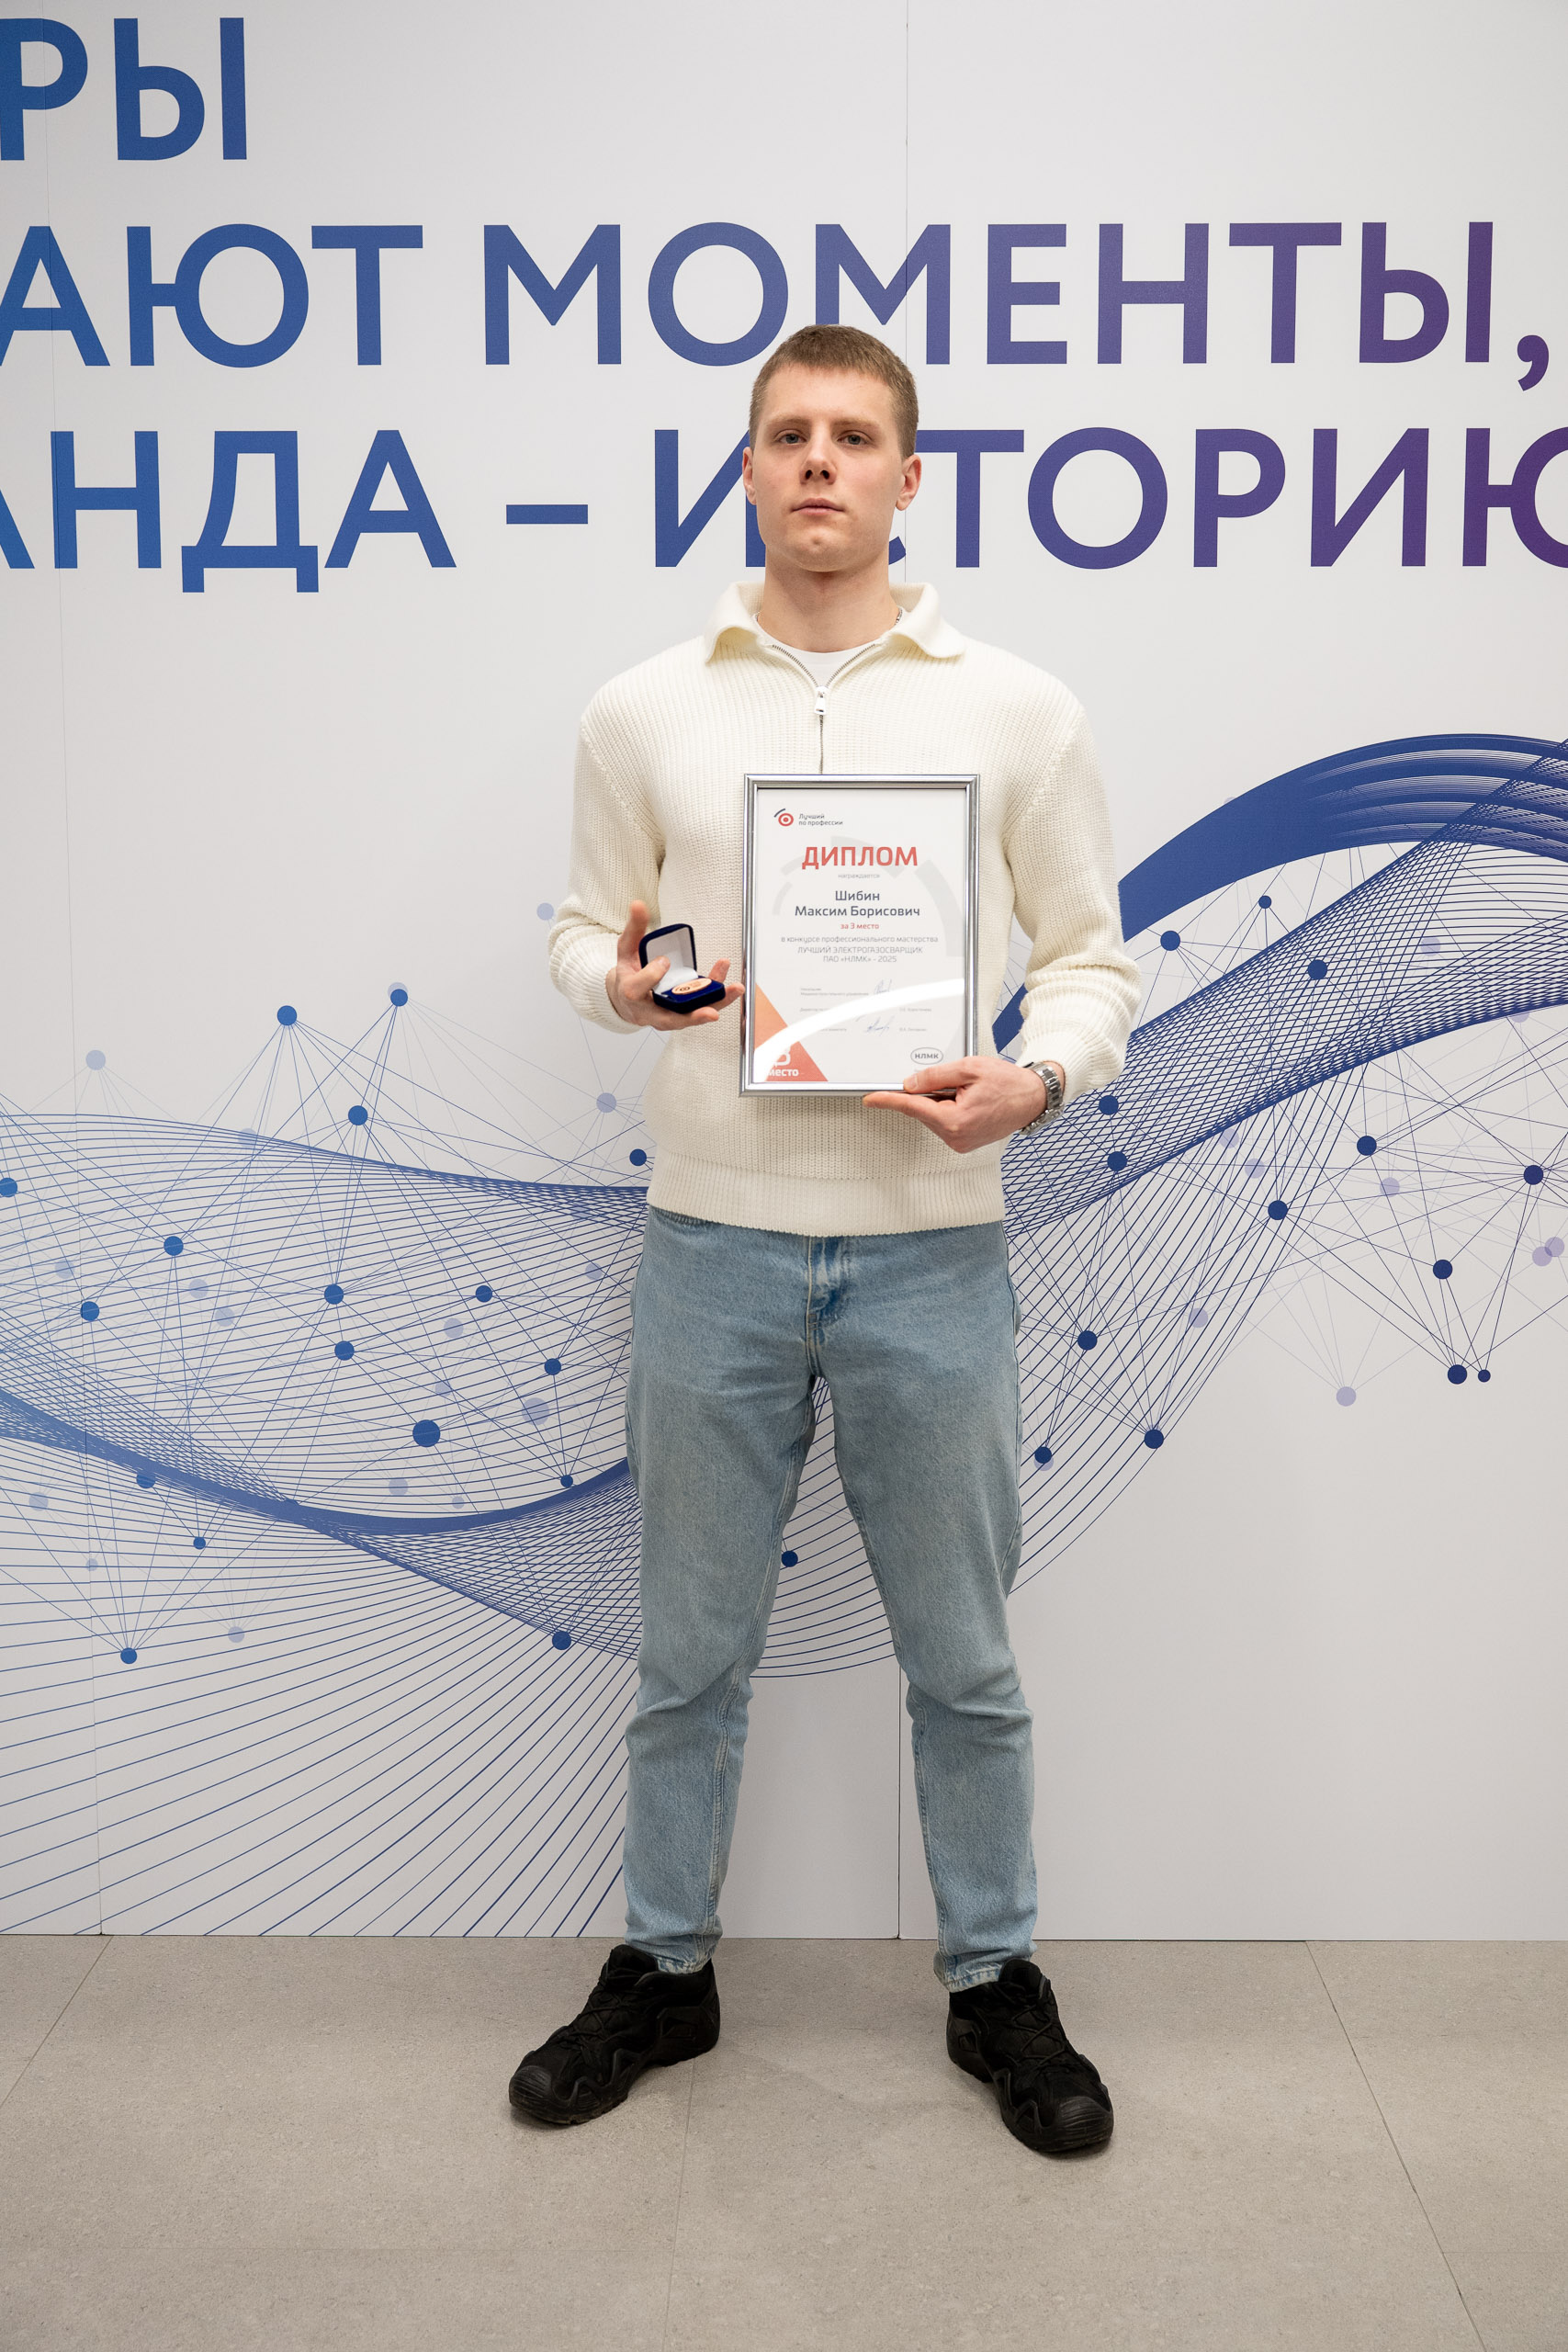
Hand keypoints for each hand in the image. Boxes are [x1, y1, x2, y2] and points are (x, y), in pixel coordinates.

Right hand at [605, 900, 741, 1030]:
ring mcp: (665, 1017)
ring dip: (715, 1005)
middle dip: (691, 1016)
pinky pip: (700, 1010)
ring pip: (691, 1017)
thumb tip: (638, 905)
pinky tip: (731, 988)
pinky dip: (717, 1000)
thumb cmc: (628, 975)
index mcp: (630, 992)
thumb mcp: (626, 950)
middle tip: (711, 1012)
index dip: (651, 975)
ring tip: (734, 990)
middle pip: (670, 1018)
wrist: (626, 1001)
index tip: (664, 961)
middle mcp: (648, 1011)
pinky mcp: (680, 1017)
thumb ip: (634, 929)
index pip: (638, 989)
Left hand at [863, 1056, 1062, 1154]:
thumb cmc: (1008, 1083)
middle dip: (930, 1093)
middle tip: (956, 1081)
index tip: (871, 1099)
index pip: (913, 1107)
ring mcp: (960, 1143)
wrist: (1032, 1098)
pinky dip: (948, 1109)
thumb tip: (910, 1084)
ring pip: (934, 1117)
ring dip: (942, 1101)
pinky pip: (944, 1123)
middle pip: (924, 1111)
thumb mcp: (969, 1069)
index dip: (889, 1100)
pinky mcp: (964, 1143)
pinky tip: (968, 1101)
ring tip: (969, 1092)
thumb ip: (935, 1076)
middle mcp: (956, 1137)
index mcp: (955, 1120)